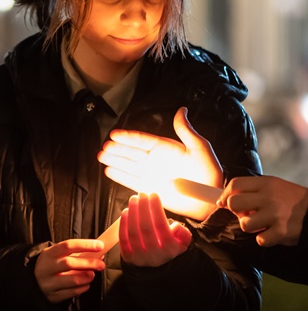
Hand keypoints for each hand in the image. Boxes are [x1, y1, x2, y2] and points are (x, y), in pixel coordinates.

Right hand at [34, 239, 104, 303]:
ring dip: (87, 277)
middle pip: (69, 263)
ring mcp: (48, 283)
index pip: (68, 246)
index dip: (85, 245)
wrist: (34, 282)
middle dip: (89, 263)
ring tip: (91, 275)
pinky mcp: (53, 296)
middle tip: (101, 264)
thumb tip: (98, 254)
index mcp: (48, 254)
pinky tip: (85, 284)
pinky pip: (73, 292)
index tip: (99, 246)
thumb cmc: (51, 266)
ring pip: (73, 280)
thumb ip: (76, 254)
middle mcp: (46, 268)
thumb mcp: (58, 256)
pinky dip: (83, 287)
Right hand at [98, 107, 222, 220]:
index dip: (128, 137)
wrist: (209, 200)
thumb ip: (187, 131)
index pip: (143, 140)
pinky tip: (108, 171)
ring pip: (128, 165)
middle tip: (104, 147)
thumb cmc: (209, 173)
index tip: (114, 134)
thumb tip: (181, 110)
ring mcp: (151, 175)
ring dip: (114, 161)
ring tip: (101, 156)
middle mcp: (156, 160)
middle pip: (132, 152)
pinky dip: (119, 176)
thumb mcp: (200, 148)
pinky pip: (130, 181)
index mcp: (166, 148)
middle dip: (117, 149)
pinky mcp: (150, 188)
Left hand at [120, 193, 191, 266]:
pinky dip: (123, 224)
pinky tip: (125, 211)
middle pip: (146, 227)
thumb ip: (183, 234)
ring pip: (133, 232)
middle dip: (143, 207)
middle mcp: (154, 254)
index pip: (161, 226)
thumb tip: (174, 226)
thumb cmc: (168, 249)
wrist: (155, 269)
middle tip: (142, 194)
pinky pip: (123, 238)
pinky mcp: (128, 257)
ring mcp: (139, 256)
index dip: (156, 208)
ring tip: (133, 199)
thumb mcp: (182, 243)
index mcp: (170, 249)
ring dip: (132, 213)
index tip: (153, 195)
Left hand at [219, 176, 307, 246]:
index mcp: (267, 184)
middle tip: (247, 214)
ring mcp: (275, 215)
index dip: (225, 194)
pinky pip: (260, 240)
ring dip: (250, 227)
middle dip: (236, 211)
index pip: (235, 184)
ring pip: (244, 224)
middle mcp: (269, 198)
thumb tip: (224, 200)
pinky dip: (264, 239)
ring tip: (262, 224)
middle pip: (234, 203)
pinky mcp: (281, 232)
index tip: (223, 202)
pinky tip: (272, 233)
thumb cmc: (291, 199)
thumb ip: (252, 190)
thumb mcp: (274, 186)